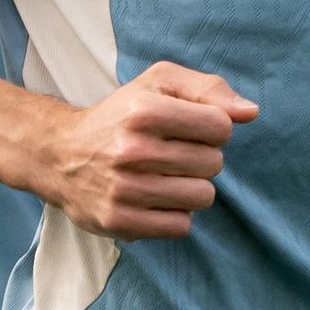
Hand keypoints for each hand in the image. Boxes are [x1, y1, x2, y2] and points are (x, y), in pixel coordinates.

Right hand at [36, 59, 252, 237]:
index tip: (188, 128)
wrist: (59, 155)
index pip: (221, 127)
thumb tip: (251, 112)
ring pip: (202, 197)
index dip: (212, 128)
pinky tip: (154, 199)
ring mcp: (124, 189)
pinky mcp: (119, 221)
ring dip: (191, 187)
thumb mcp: (158, 83)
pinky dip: (174, 214)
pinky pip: (181, 226)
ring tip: (164, 176)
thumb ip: (208, 89)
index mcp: (144, 110)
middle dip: (200, 157)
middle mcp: (132, 150)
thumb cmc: (120, 116)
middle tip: (171, 153)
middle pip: (213, 164)